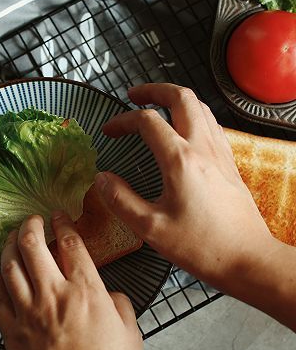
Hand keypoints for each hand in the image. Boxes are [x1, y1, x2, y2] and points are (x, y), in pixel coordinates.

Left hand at [0, 212, 142, 349]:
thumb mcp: (130, 331)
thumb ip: (119, 301)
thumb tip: (107, 292)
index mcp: (86, 292)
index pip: (71, 244)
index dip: (63, 223)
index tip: (59, 215)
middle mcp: (54, 295)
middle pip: (34, 246)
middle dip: (32, 224)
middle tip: (34, 218)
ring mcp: (29, 313)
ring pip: (10, 266)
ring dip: (10, 244)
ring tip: (14, 235)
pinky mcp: (12, 333)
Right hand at [95, 83, 274, 285]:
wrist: (247, 259)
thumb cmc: (200, 246)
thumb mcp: (150, 227)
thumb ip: (121, 200)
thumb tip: (102, 179)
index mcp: (180, 159)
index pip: (147, 122)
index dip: (123, 121)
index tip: (108, 131)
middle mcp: (203, 147)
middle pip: (181, 98)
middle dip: (154, 90)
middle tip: (134, 96)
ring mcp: (220, 153)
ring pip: (200, 107)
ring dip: (176, 100)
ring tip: (157, 106)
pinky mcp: (229, 163)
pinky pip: (211, 125)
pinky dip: (193, 116)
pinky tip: (184, 131)